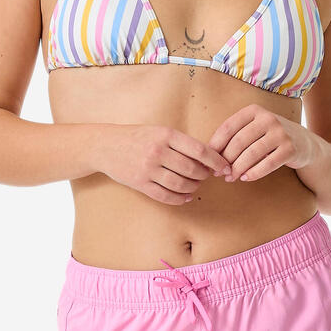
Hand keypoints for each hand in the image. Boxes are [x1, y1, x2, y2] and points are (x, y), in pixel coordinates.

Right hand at [102, 124, 233, 204]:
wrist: (105, 146)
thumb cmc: (137, 137)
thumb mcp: (160, 131)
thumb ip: (181, 143)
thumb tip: (209, 158)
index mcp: (166, 135)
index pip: (199, 150)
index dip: (216, 161)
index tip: (225, 167)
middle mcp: (158, 152)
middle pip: (192, 169)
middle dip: (204, 175)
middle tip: (206, 176)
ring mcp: (148, 169)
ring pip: (181, 184)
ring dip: (193, 187)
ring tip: (195, 185)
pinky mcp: (140, 184)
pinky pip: (166, 196)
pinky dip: (179, 199)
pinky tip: (185, 196)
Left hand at [206, 105, 315, 182]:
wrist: (304, 143)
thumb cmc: (269, 137)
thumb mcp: (253, 128)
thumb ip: (235, 136)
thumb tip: (209, 155)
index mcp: (254, 110)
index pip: (228, 127)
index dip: (216, 145)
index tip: (209, 160)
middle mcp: (268, 118)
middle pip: (238, 142)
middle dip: (226, 160)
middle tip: (219, 173)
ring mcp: (281, 133)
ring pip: (251, 154)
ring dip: (238, 169)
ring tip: (230, 178)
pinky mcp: (290, 149)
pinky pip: (267, 164)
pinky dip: (254, 173)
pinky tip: (246, 178)